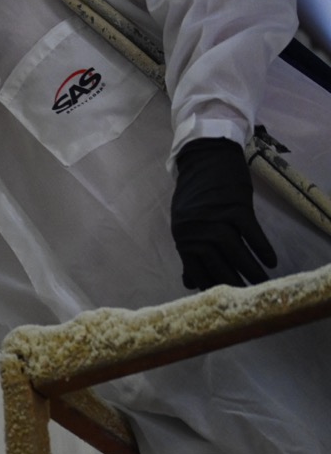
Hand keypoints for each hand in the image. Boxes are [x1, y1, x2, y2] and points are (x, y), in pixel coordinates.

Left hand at [171, 137, 276, 289]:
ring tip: (260, 282)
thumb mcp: (184, 221)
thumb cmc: (196, 192)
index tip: (221, 297)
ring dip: (249, 269)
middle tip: (245, 295)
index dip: (208, 283)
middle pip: (215, 262)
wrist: (205, 157)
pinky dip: (261, 247)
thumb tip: (190, 281)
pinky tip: (270, 260)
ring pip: (234, 251)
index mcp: (183, 235)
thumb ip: (188, 249)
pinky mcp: (236, 206)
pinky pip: (251, 232)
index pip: (195, 267)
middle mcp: (197, 228)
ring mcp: (217, 217)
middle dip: (231, 282)